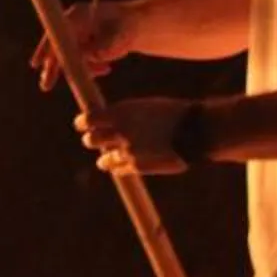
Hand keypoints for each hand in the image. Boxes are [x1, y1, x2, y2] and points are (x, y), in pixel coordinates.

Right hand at [32, 0, 132, 92]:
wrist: (136, 26)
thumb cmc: (128, 25)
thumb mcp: (118, 35)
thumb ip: (103, 45)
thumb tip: (88, 56)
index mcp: (78, 15)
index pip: (56, 32)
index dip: (46, 48)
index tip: (37, 63)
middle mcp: (73, 25)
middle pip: (57, 47)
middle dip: (52, 67)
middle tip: (46, 86)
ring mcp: (77, 36)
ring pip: (69, 58)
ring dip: (77, 70)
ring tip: (103, 69)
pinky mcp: (84, 47)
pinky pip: (80, 63)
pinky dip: (91, 69)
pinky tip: (107, 68)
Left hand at [76, 96, 194, 174]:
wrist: (194, 132)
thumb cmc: (173, 113)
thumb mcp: (145, 106)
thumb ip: (124, 114)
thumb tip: (108, 118)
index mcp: (120, 112)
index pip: (87, 120)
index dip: (83, 123)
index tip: (82, 125)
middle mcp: (120, 132)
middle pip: (91, 140)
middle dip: (93, 140)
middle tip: (95, 139)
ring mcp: (128, 152)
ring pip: (103, 159)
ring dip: (105, 157)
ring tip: (107, 157)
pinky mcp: (137, 168)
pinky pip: (119, 170)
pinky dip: (118, 168)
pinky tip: (122, 165)